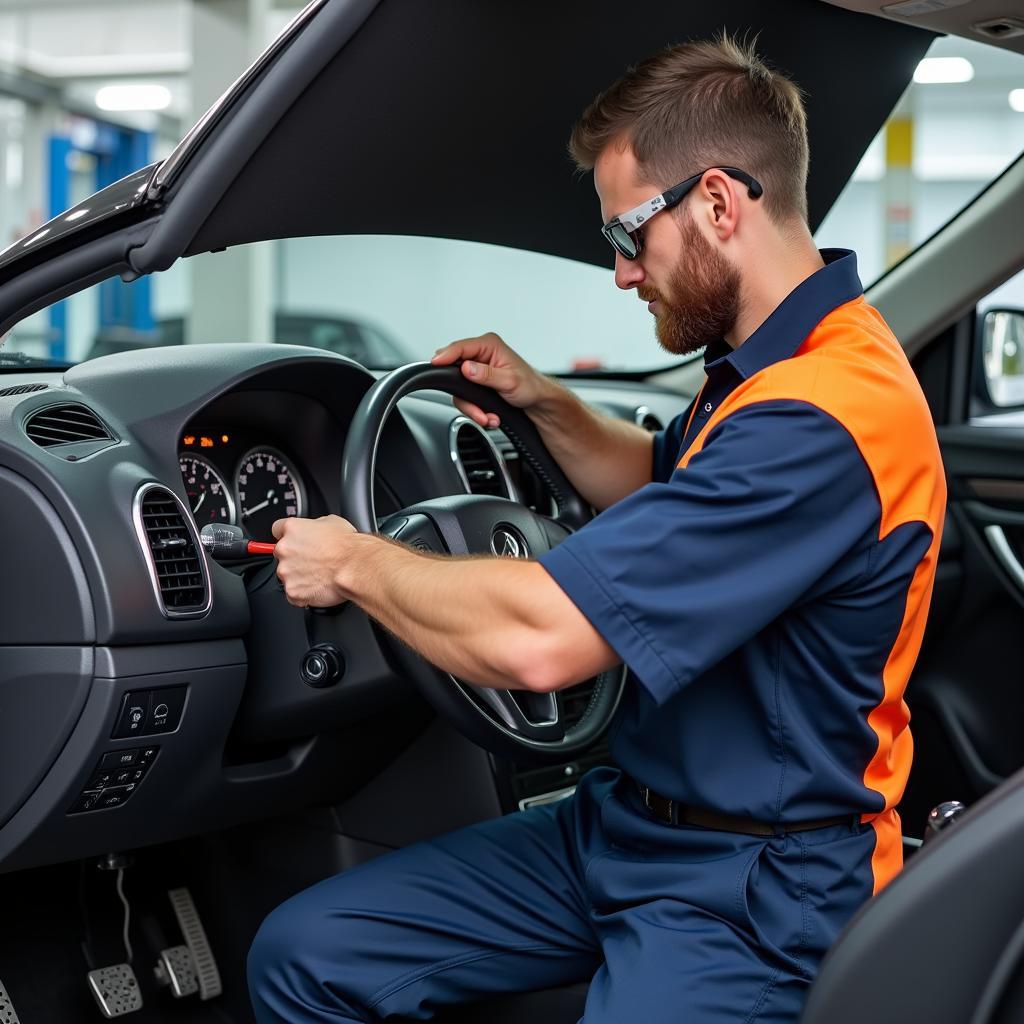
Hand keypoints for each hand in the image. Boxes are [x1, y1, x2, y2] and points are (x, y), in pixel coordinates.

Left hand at [272, 514, 356, 607]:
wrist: (356, 568)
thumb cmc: (348, 547)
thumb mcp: (333, 522)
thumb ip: (315, 526)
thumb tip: (315, 531)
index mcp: (292, 529)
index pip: (277, 529)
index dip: (287, 536)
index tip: (294, 541)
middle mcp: (285, 549)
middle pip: (281, 554)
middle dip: (294, 558)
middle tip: (313, 561)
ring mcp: (286, 572)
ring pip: (287, 575)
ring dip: (299, 576)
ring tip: (320, 575)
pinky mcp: (292, 591)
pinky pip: (294, 594)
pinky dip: (304, 593)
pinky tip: (319, 587)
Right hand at [431, 331, 553, 428]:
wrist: (536, 401)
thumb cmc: (529, 386)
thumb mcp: (510, 380)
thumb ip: (487, 374)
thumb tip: (467, 368)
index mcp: (489, 345)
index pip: (460, 347)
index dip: (445, 355)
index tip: (435, 364)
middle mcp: (480, 355)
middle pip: (454, 370)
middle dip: (464, 394)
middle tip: (474, 408)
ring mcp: (476, 370)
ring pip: (459, 389)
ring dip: (472, 407)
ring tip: (488, 417)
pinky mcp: (475, 384)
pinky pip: (465, 398)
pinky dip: (475, 410)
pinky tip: (489, 416)